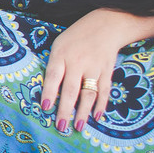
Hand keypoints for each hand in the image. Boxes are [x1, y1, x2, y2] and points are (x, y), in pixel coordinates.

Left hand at [39, 11, 125, 132]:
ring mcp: (94, 67)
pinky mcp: (107, 71)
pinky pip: (104, 91)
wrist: (106, 25)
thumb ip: (54, 66)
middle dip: (65, 110)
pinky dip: (101, 105)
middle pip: (71, 90)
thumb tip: (49, 92)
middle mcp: (78, 62)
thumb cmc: (76, 38)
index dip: (49, 92)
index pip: (53, 76)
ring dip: (83, 112)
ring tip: (77, 127)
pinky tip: (96, 117)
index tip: (45, 107)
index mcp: (61, 55)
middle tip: (61, 127)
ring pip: (89, 93)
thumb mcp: (59, 45)